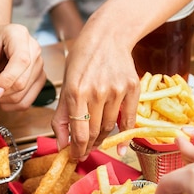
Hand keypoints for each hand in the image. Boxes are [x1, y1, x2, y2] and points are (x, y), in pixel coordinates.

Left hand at [0, 24, 46, 111]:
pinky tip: (1, 98)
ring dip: (6, 99)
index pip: (21, 61)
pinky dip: (12, 104)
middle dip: (3, 92)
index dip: (8, 80)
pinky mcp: (38, 79)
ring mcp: (38, 65)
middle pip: (24, 80)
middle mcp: (34, 49)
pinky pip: (27, 100)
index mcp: (19, 35)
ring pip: (25, 93)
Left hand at [51, 32, 139, 160]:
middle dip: (87, 147)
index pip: (78, 132)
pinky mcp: (132, 88)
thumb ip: (61, 117)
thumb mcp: (66, 85)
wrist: (108, 36)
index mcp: (76, 91)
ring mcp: (116, 90)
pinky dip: (125, 136)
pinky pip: (129, 120)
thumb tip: (61, 145)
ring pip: (109, 127)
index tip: (75, 157)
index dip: (77, 150)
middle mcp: (97, 92)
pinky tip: (120, 147)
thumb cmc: (82, 59)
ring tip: (96, 142)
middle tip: (84, 153)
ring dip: (102, 140)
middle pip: (93, 132)